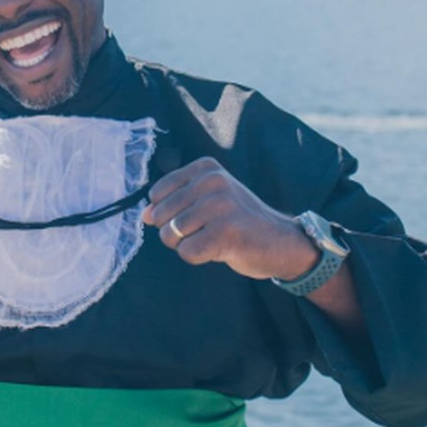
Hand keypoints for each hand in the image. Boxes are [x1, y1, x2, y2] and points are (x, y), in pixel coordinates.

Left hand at [142, 157, 319, 280]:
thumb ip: (175, 204)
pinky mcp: (227, 232)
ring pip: (172, 234)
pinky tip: (219, 250)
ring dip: (186, 245)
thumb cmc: (238, 222)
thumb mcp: (207, 201)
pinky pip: (188, 252)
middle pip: (162, 215)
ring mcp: (220, 205)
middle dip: (174, 232)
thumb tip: (144, 215)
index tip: (191, 217)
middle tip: (203, 233)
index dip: (165, 213)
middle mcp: (213, 181)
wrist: (282, 242)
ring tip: (211, 240)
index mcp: (206, 169)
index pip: (158, 193)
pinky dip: (198, 257)